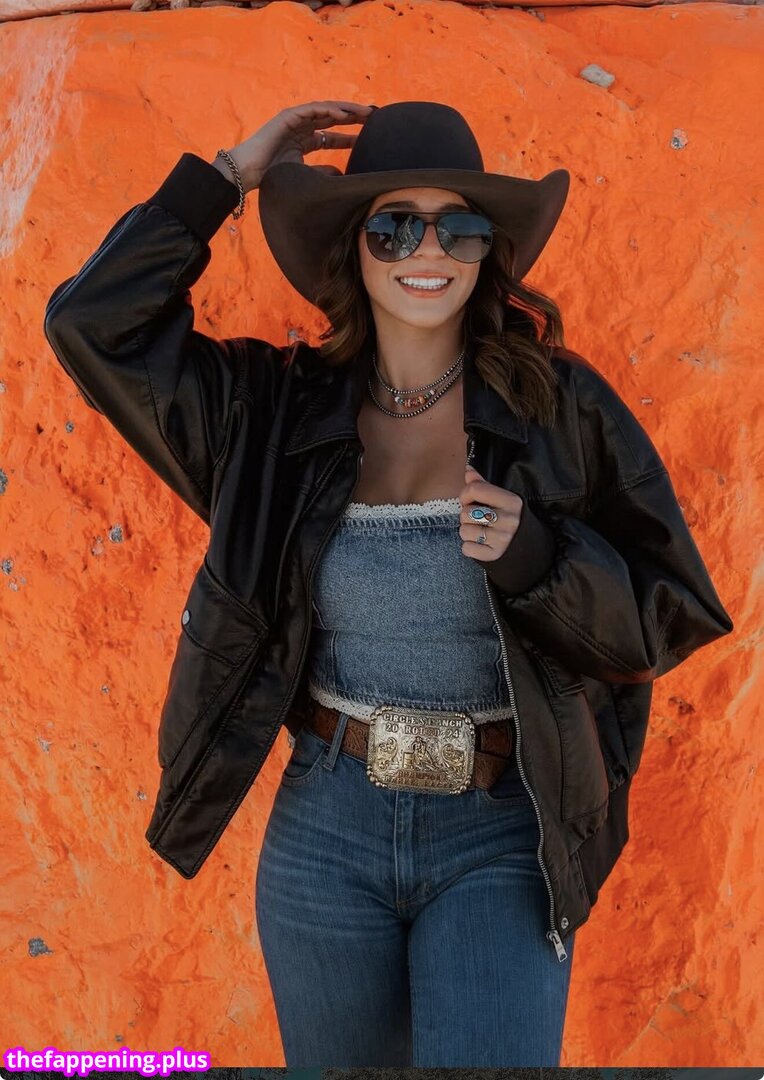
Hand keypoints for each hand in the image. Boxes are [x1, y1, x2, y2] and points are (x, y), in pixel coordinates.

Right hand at [215, 100, 375, 192]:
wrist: (248, 173)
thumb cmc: (271, 177)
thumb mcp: (304, 175)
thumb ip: (322, 172)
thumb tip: (341, 174)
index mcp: (304, 141)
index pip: (332, 134)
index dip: (350, 134)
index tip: (370, 136)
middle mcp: (301, 127)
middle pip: (332, 118)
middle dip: (354, 117)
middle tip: (375, 117)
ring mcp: (295, 120)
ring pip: (325, 110)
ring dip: (346, 109)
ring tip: (365, 112)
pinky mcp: (288, 116)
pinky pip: (312, 109)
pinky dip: (328, 110)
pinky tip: (344, 115)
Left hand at [459, 464, 522, 562]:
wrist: (527, 547)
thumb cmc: (508, 519)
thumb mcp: (501, 499)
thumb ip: (483, 486)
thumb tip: (468, 470)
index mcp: (512, 501)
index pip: (475, 489)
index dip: (465, 494)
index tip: (469, 500)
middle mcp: (509, 520)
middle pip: (466, 512)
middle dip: (467, 516)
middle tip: (479, 519)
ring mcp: (502, 539)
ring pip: (464, 531)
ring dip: (467, 532)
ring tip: (480, 531)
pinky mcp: (495, 555)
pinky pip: (466, 548)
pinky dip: (470, 547)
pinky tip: (481, 544)